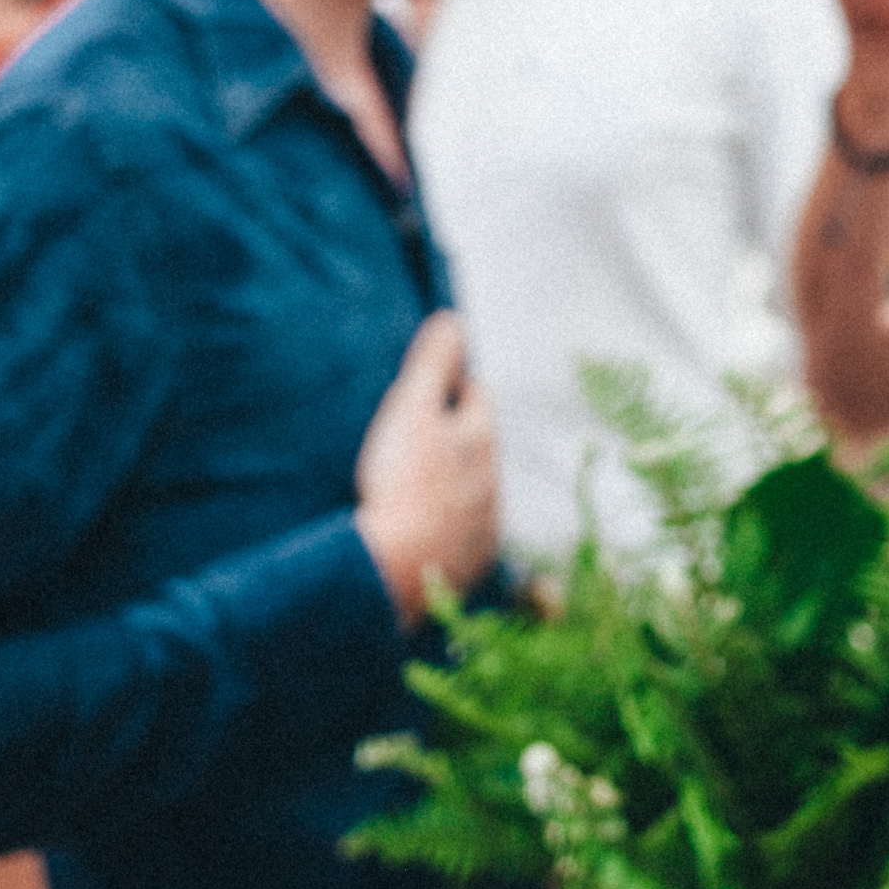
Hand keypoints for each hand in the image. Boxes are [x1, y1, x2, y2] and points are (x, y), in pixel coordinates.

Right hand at [354, 313, 496, 629]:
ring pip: (476, 491)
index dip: (461, 383)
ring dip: (457, 481)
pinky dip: (450, 525)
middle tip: (430, 426)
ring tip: (425, 480)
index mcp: (481, 439)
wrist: (397, 569)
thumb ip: (433, 365)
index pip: (479, 396)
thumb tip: (453, 319)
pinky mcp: (469, 563)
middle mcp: (492, 482)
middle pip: (480, 445)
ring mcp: (484, 526)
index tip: (444, 379)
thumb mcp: (412, 410)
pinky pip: (466, 535)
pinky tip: (427, 529)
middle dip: (461, 433)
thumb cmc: (403, 482)